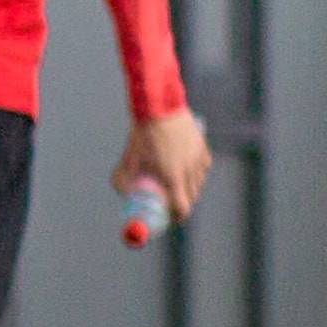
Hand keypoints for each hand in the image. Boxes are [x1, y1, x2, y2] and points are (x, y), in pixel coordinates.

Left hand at [117, 107, 211, 222]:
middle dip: (180, 203)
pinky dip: (194, 173)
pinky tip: (184, 169)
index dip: (176, 217)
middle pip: (190, 197)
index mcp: (173, 177)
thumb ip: (123, 181)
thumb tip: (124, 194)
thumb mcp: (127, 160)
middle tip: (169, 204)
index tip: (170, 219)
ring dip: (188, 188)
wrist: (159, 107)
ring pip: (197, 182)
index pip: (182, 207)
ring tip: (174, 185)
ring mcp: (199, 159)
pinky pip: (202, 168)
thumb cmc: (141, 135)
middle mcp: (191, 170)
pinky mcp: (203, 148)